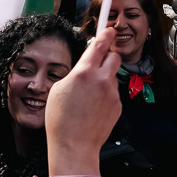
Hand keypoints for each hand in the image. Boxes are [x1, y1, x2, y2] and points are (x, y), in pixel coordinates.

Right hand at [46, 27, 121, 176]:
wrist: (74, 146)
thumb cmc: (60, 120)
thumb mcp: (58, 88)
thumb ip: (75, 73)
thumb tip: (84, 67)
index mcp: (84, 72)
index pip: (100, 44)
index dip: (106, 34)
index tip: (110, 30)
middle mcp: (101, 80)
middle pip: (114, 57)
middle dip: (108, 57)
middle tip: (97, 63)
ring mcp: (112, 94)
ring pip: (112, 76)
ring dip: (104, 79)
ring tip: (88, 96)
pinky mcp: (117, 106)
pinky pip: (113, 93)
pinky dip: (105, 96)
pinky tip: (93, 108)